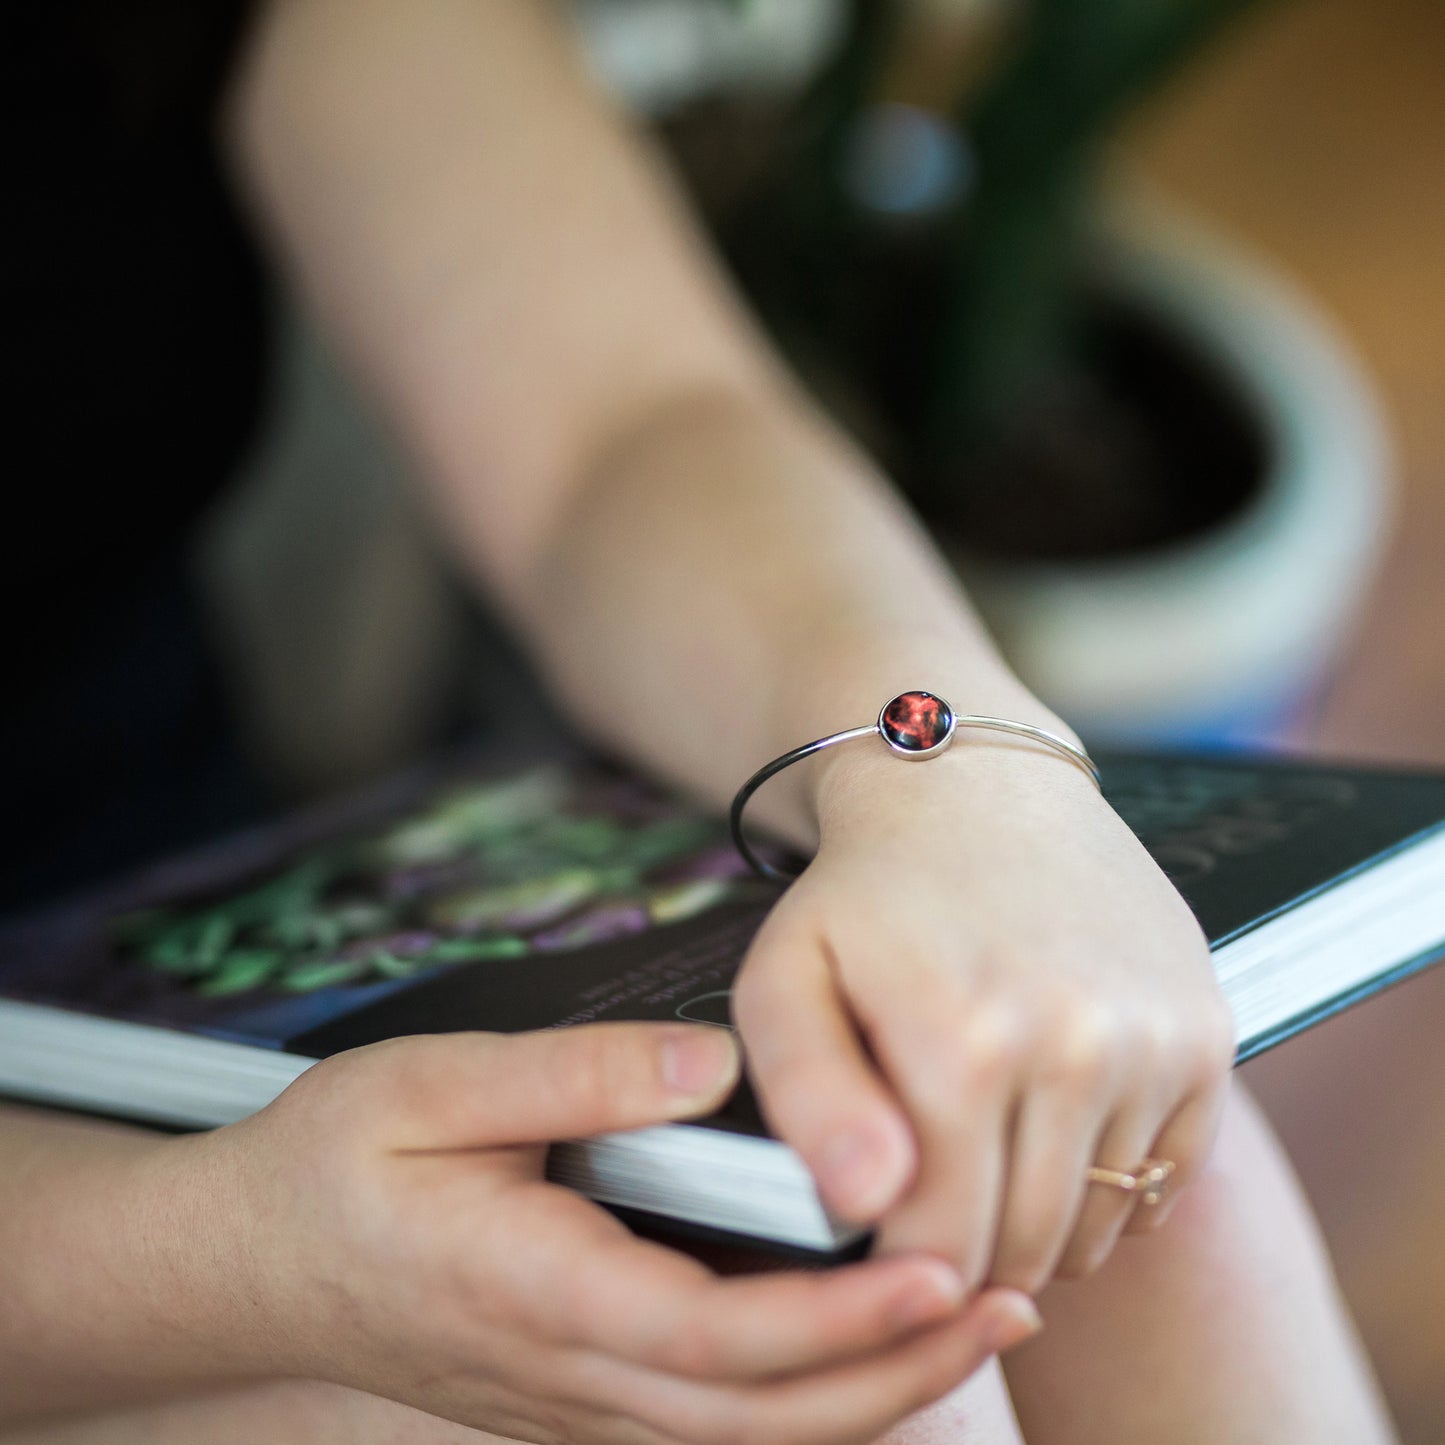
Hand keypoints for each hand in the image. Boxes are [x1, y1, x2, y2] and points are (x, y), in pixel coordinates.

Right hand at [206, 1024, 1039, 1444]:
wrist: (252, 1262)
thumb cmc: (335, 1163)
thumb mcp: (434, 1086)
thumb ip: (576, 1076)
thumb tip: (715, 1065)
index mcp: (539, 1292)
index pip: (721, 1338)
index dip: (842, 1321)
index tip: (939, 1267)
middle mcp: (569, 1377)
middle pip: (763, 1417)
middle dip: (898, 1374)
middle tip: (1007, 1302)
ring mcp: (573, 1406)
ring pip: (747, 1439)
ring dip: (867, 1395)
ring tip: (968, 1324)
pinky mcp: (574, 1399)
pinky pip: (712, 1425)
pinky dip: (804, 1399)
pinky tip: (861, 1347)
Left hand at [732, 745, 1235, 1296]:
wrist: (977, 785)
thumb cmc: (863, 895)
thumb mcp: (785, 976)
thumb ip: (806, 1097)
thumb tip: (866, 1205)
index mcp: (962, 1045)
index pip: (941, 1251)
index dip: (897, 1262)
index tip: (877, 1227)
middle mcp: (1076, 1048)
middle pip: (1024, 1251)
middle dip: (965, 1252)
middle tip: (926, 1195)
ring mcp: (1154, 1041)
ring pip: (1098, 1229)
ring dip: (1037, 1222)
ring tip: (983, 1154)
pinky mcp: (1206, 1034)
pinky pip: (1166, 1183)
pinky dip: (1112, 1186)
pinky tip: (1052, 1127)